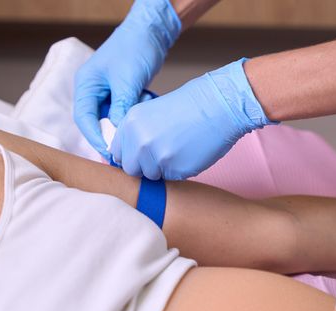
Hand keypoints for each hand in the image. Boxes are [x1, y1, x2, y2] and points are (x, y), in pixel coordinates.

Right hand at [73, 0, 180, 159]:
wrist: (152, 30)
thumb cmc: (134, 48)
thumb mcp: (127, 81)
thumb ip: (121, 108)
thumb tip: (118, 134)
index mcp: (86, 84)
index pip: (84, 119)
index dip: (95, 138)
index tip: (109, 153)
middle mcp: (93, 89)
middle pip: (97, 121)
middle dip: (113, 133)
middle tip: (126, 148)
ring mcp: (107, 91)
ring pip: (114, 117)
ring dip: (128, 119)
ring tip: (140, 109)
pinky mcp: (121, 92)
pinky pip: (125, 110)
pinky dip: (135, 110)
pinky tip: (146, 98)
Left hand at [111, 58, 274, 179]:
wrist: (218, 106)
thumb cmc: (189, 107)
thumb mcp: (151, 113)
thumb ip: (135, 134)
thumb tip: (127, 157)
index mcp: (130, 123)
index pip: (117, 153)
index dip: (130, 155)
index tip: (142, 153)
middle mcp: (139, 140)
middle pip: (131, 169)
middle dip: (144, 166)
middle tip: (162, 153)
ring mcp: (157, 156)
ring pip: (151, 176)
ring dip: (162, 169)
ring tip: (178, 149)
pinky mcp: (174, 169)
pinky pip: (171, 179)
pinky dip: (179, 170)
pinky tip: (189, 152)